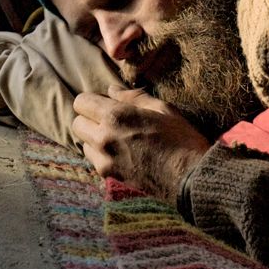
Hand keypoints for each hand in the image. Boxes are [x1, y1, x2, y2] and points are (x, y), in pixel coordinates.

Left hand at [71, 86, 211, 200]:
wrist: (191, 179)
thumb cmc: (181, 139)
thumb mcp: (162, 109)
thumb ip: (132, 97)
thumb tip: (111, 89)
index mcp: (116, 116)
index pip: (81, 102)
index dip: (92, 100)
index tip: (105, 104)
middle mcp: (104, 138)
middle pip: (76, 123)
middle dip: (89, 119)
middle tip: (109, 121)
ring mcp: (104, 160)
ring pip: (83, 143)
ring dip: (93, 138)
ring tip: (116, 139)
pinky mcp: (109, 177)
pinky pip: (94, 161)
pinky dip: (101, 155)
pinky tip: (121, 154)